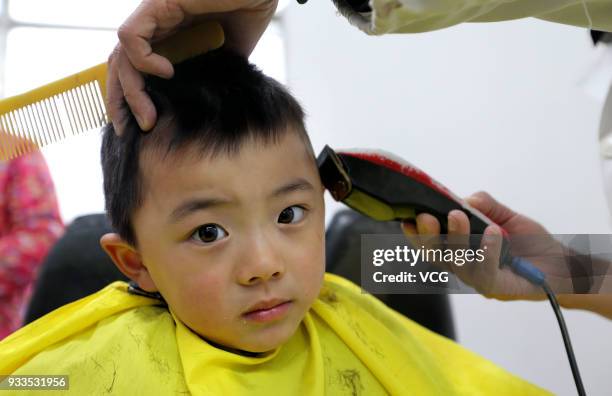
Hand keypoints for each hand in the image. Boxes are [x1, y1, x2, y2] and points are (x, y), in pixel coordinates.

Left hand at [107, 0, 278, 133]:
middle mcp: (156, 25)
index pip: (134, 67)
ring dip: (131, 92)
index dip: (131, 97)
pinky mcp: (158, 4)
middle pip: (119, 65)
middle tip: (132, 131)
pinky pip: (131, 37)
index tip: (141, 126)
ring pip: (121, 56)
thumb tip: (206, 103)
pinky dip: (143, 61)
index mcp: (169, 35)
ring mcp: (154, 14)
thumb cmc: (248, 10)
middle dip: (120, 102)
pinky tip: (166, 73)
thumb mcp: (228, 54)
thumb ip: (210, 72)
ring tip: (149, 117)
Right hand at [401, 191, 573, 298]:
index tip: (405, 218)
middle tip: (425, 217)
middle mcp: (463, 267)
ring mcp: (478, 280)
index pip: (430, 244)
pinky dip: (486, 251)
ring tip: (458, 215)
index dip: (415, 234)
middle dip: (427, 236)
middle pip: (436, 256)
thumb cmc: (530, 241)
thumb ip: (484, 205)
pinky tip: (493, 234)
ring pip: (457, 263)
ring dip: (455, 238)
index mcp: (459, 250)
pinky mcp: (498, 289)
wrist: (562, 264)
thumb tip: (462, 199)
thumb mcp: (505, 216)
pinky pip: (485, 273)